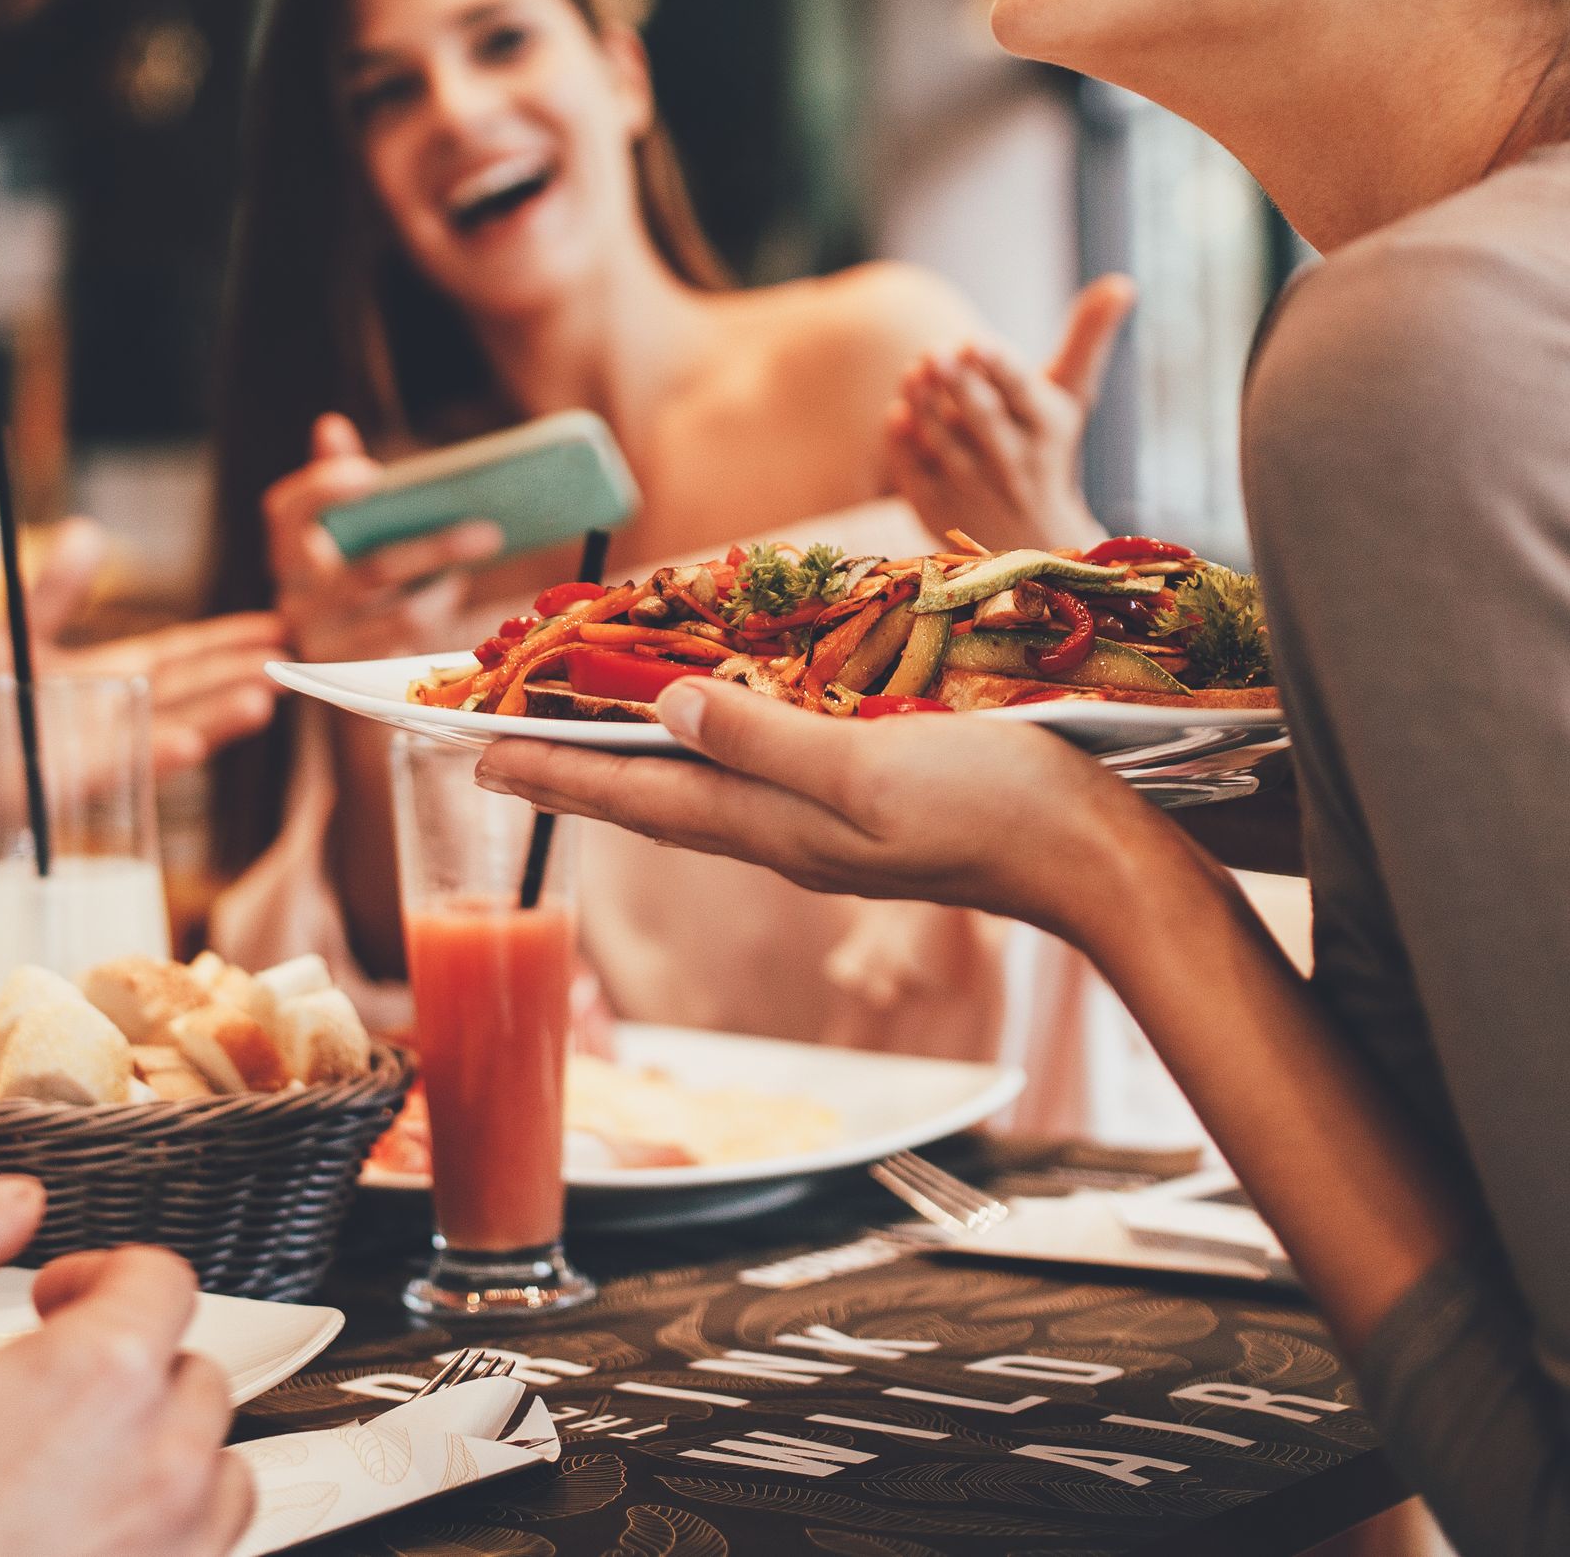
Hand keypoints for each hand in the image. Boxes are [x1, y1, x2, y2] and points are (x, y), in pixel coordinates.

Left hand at [0, 516, 281, 885]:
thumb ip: (55, 595)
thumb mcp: (13, 639)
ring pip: (173, 732)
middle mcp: (121, 718)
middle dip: (241, 676)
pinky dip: (158, 758)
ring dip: (217, 719)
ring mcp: (106, 755)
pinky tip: (190, 745)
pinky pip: (124, 770)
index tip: (276, 629)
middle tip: (295, 661)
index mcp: (112, 679)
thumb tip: (87, 530)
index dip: (227, 643)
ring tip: (263, 702)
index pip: (183, 657)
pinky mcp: (76, 788)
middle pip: (193, 692)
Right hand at [0, 1179, 246, 1556]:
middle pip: (193, 1369)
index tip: (52, 1301)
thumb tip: (7, 1198)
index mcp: (97, 1381)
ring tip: (70, 1462)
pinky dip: (161, 1529)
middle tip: (43, 1387)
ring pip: (217, 1468)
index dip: (97, 1274)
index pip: (162, 1277)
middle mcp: (159, 1470)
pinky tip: (77, 1529)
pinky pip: (205, 1550)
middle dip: (124, 1362)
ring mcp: (170, 1553)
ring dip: (158, 1448)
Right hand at [265, 415, 500, 663]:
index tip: (372, 474)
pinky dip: (438, 612)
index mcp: (288, 551)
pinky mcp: (354, 677)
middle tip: (489, 529)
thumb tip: (330, 425)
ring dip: (448, 583)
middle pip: (368, 571)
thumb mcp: (344, 529)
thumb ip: (335, 478)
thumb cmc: (351, 574)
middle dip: (435, 548)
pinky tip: (454, 590)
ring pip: (399, 611)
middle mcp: (295, 599)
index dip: (322, 489)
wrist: (345, 660)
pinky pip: (409, 643)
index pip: (286, 512)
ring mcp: (323, 643)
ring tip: (480, 554)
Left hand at [475, 676, 1146, 934]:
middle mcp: (785, 835)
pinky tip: (713, 727)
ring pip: (703, 788)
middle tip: (496, 739)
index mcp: (776, 828)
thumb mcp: (870, 767)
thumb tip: (660, 709)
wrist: (1101, 860)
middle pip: (654, 796)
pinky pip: (759, 776)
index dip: (551, 773)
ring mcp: (826, 829)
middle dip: (572, 766)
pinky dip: (710, 746)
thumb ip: (765, 739)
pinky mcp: (868, 812)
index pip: (636, 797)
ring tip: (576, 731)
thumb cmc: (996, 805)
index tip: (469, 754)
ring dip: (633, 757)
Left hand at [884, 275, 1132, 553]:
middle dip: (960, 385)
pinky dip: (904, 444)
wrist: (1031, 541)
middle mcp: (1015, 463)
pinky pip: (914, 473)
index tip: (977, 341)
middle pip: (983, 419)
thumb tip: (1123, 282)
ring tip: (914, 372)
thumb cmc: (1046, 445)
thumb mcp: (1070, 396)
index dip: (1000, 369)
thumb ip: (1087, 338)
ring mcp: (974, 489)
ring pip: (944, 443)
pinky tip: (900, 413)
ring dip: (926, 406)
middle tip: (934, 351)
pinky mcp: (937, 508)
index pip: (1024, 395)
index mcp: (1048, 429)